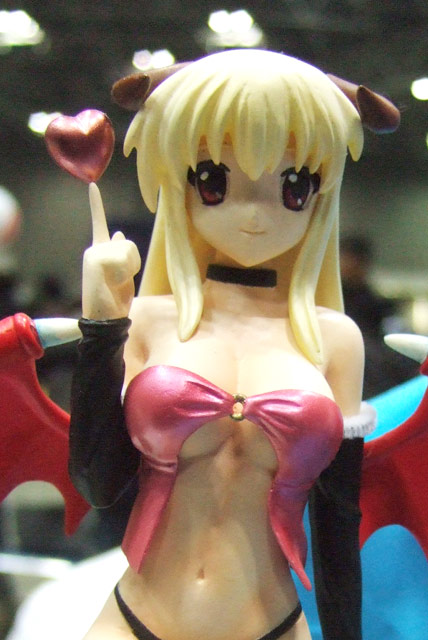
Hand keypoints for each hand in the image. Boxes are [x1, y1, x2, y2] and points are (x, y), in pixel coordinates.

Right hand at [82, 184, 140, 319]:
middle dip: (132, 263)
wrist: (103, 320)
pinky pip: (124, 254)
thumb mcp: (121, 276)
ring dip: (131, 269)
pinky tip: (115, 283)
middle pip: (128, 244)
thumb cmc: (113, 301)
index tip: (92, 186)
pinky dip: (127, 270)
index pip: (99, 224)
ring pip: (129, 250)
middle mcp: (94, 249)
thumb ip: (120, 254)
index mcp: (97, 252)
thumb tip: (119, 233)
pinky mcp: (97, 259)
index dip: (96, 205)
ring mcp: (95, 253)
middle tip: (119, 282)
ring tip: (117, 283)